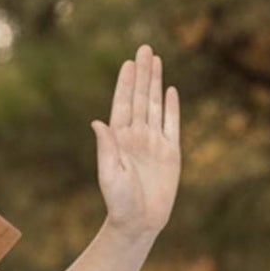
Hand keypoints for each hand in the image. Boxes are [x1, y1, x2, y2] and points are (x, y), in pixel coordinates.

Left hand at [92, 43, 179, 237]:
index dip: (126, 83)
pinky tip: (170, 90)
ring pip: (156, 105)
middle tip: (144, 48)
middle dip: (142, 74)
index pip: (123, 104)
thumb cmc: (119, 201)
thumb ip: (106, 147)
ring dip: (155, 83)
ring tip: (156, 60)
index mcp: (119, 139)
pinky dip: (172, 107)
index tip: (128, 62)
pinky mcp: (170, 152)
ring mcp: (154, 142)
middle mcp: (137, 136)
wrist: (139, 222)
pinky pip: (172, 124)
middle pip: (141, 98)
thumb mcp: (109, 174)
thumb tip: (97, 121)